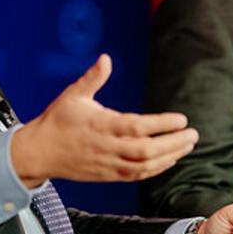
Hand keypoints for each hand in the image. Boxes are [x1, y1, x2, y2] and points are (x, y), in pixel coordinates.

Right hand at [10, 54, 197, 187]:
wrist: (39, 152)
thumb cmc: (57, 120)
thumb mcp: (73, 95)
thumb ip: (93, 78)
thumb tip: (106, 58)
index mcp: (101, 125)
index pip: (137, 127)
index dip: (161, 124)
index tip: (181, 119)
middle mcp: (106, 147)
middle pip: (146, 150)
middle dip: (173, 143)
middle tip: (193, 134)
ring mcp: (108, 163)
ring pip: (144, 166)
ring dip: (169, 157)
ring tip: (187, 145)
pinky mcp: (108, 175)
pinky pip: (136, 175)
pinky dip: (156, 169)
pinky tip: (170, 159)